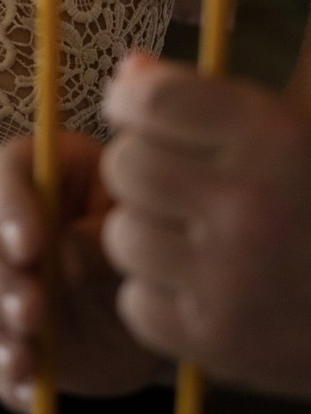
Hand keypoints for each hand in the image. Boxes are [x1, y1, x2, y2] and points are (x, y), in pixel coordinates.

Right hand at [0, 132, 160, 413]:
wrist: (158, 326)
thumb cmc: (150, 263)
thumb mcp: (135, 247)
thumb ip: (101, 244)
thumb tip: (63, 257)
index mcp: (47, 177)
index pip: (5, 172)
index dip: (7, 205)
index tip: (30, 248)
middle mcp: (9, 218)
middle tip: (33, 314)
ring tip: (25, 360)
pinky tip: (28, 389)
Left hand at [101, 54, 310, 397]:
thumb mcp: (303, 127)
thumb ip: (217, 91)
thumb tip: (131, 70)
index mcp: (278, 139)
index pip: (152, 100)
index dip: (133, 101)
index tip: (139, 111)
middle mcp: (252, 208)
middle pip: (125, 165)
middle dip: (140, 166)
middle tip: (172, 181)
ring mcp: (233, 281)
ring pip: (121, 234)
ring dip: (146, 232)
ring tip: (189, 236)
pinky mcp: (220, 344)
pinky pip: (135, 302)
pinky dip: (157, 296)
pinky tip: (198, 286)